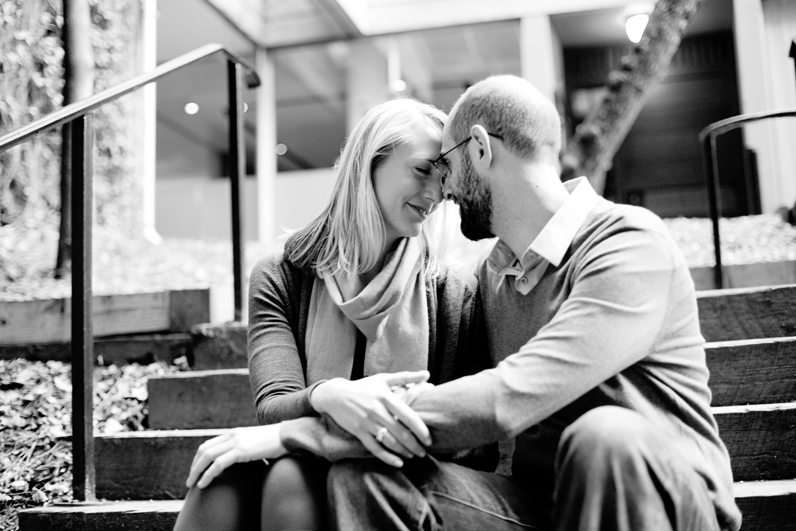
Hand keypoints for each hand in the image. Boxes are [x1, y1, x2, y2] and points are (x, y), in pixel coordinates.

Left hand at [186, 425, 287, 488]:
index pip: (208, 444)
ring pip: (207, 456)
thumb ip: (244, 448)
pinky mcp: (241, 450)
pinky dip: (208, 474)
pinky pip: (218, 464)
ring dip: (196, 471)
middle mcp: (232, 435)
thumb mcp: (255, 442)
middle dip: (194, 466)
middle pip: (204, 450)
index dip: (198, 459)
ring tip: (193, 484)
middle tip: (190, 480)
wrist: (288, 436)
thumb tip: (238, 461)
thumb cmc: (275, 442)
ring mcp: (236, 441)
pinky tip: (204, 484)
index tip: (196, 471)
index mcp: (234, 432)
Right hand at [310, 371, 432, 463]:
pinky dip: (387, 457)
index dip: (420, 429)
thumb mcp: (384, 378)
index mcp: (386, 397)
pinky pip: (375, 448)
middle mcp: (377, 410)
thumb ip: (407, 377)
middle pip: (400, 432)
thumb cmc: (363, 387)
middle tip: (424, 452)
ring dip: (403, 451)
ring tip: (413, 455)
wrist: (335, 395)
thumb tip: (428, 374)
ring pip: (389, 442)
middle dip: (414, 445)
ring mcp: (367, 422)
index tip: (429, 439)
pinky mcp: (358, 432)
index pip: (408, 416)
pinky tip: (398, 463)